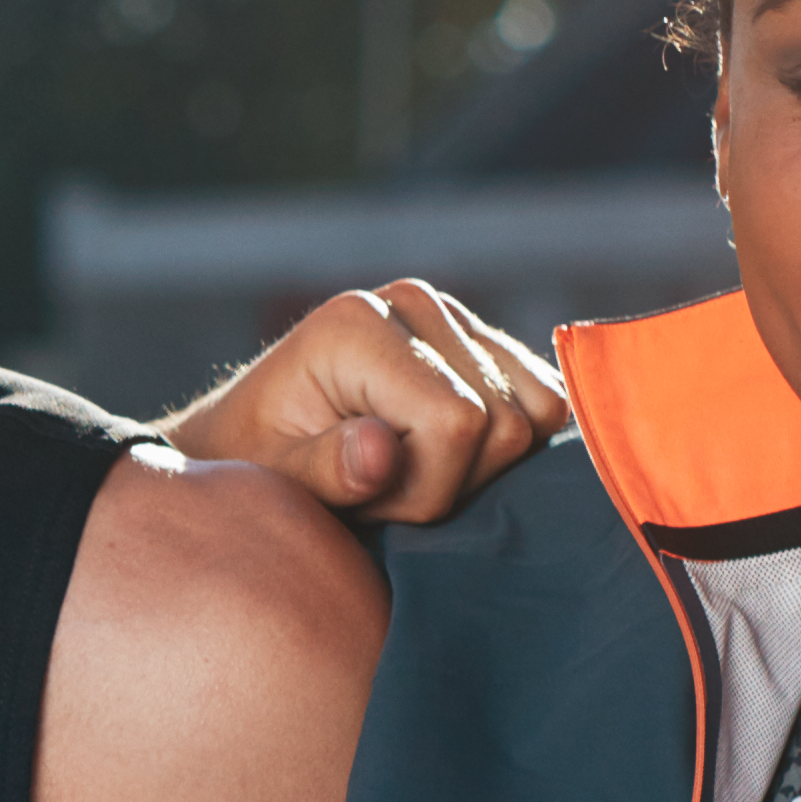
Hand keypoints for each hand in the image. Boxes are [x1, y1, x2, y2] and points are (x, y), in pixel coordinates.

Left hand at [164, 275, 568, 525]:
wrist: (253, 434)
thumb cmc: (259, 462)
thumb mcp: (274, 478)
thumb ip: (325, 469)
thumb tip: (381, 450)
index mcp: (358, 325)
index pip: (457, 424)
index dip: (425, 488)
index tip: (366, 498)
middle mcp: (414, 303)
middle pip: (505, 425)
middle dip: (448, 482)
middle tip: (379, 487)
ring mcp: (453, 315)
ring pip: (539, 413)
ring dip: (477, 467)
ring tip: (406, 469)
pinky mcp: (482, 339)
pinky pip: (546, 400)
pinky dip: (506, 445)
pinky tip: (441, 454)